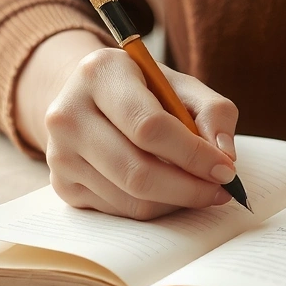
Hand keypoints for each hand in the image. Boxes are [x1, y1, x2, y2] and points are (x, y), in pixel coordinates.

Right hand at [23, 35, 238, 219]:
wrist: (90, 99)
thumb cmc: (144, 91)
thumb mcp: (181, 85)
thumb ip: (213, 112)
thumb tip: (224, 156)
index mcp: (99, 73)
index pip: (150, 127)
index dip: (193, 155)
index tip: (226, 170)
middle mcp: (68, 114)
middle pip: (137, 171)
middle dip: (189, 189)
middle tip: (220, 191)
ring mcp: (59, 153)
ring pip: (130, 199)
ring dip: (175, 202)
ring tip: (198, 189)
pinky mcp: (61, 185)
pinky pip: (118, 212)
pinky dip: (153, 208)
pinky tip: (167, 192)